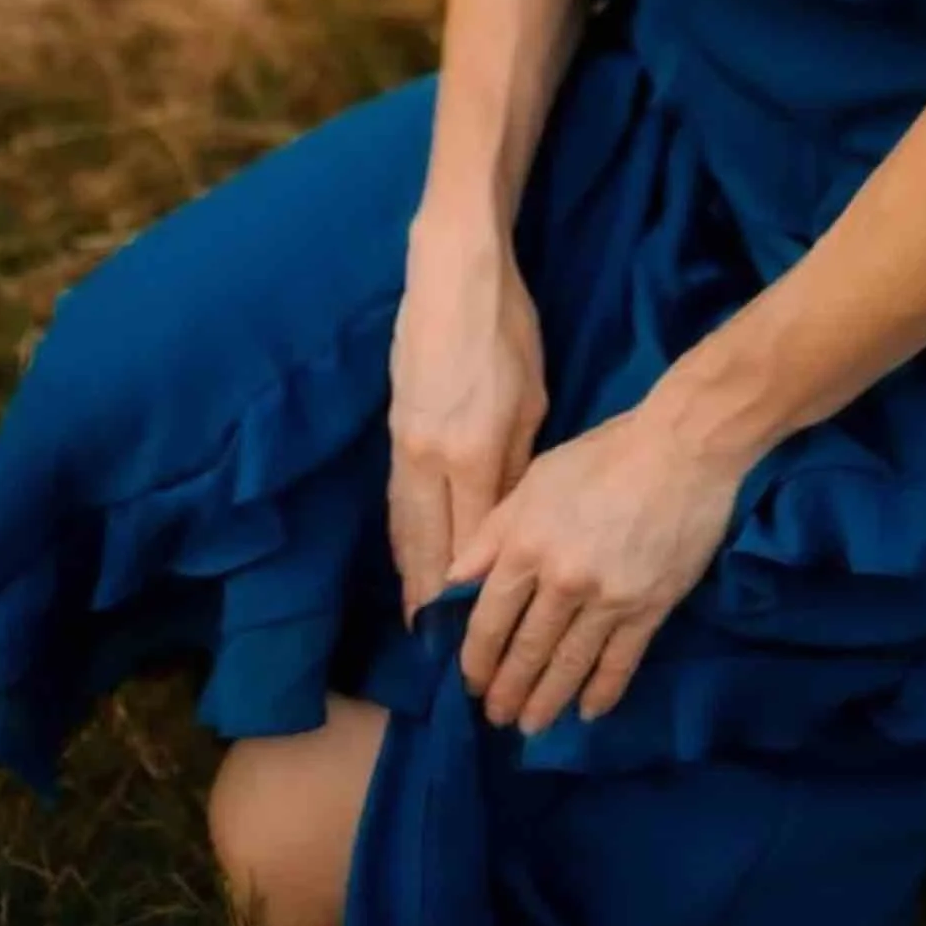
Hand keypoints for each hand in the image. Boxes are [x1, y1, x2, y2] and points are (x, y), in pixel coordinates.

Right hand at [387, 214, 548, 623]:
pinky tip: (407, 557)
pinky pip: (397, 498)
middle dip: (430, 602)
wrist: (452, 273)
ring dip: (410, 575)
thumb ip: (517, 466)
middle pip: (427, 548)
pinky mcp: (393, 428)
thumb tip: (509, 522)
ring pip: (404, 526)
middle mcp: (429, 459)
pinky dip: (401, 535)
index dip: (471, 596)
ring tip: (418, 621)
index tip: (478, 635)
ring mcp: (405, 444)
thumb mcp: (532, 401)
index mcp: (472, 454)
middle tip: (440, 653)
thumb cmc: (507, 331)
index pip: (469, 545)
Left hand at [447, 403, 745, 734]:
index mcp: (526, 545)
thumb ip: (493, 533)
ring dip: (546, 701)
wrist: (683, 448)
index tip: (469, 681)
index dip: (476, 658)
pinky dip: (602, 692)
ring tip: (531, 726)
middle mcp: (561, 580)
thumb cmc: (603, 455)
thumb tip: (454, 580)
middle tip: (495, 717)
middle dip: (506, 689)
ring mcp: (608, 599)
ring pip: (568, 664)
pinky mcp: (649, 608)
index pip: (490, 619)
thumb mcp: (535, 480)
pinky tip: (588, 712)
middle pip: (526, 650)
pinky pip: (620, 662)